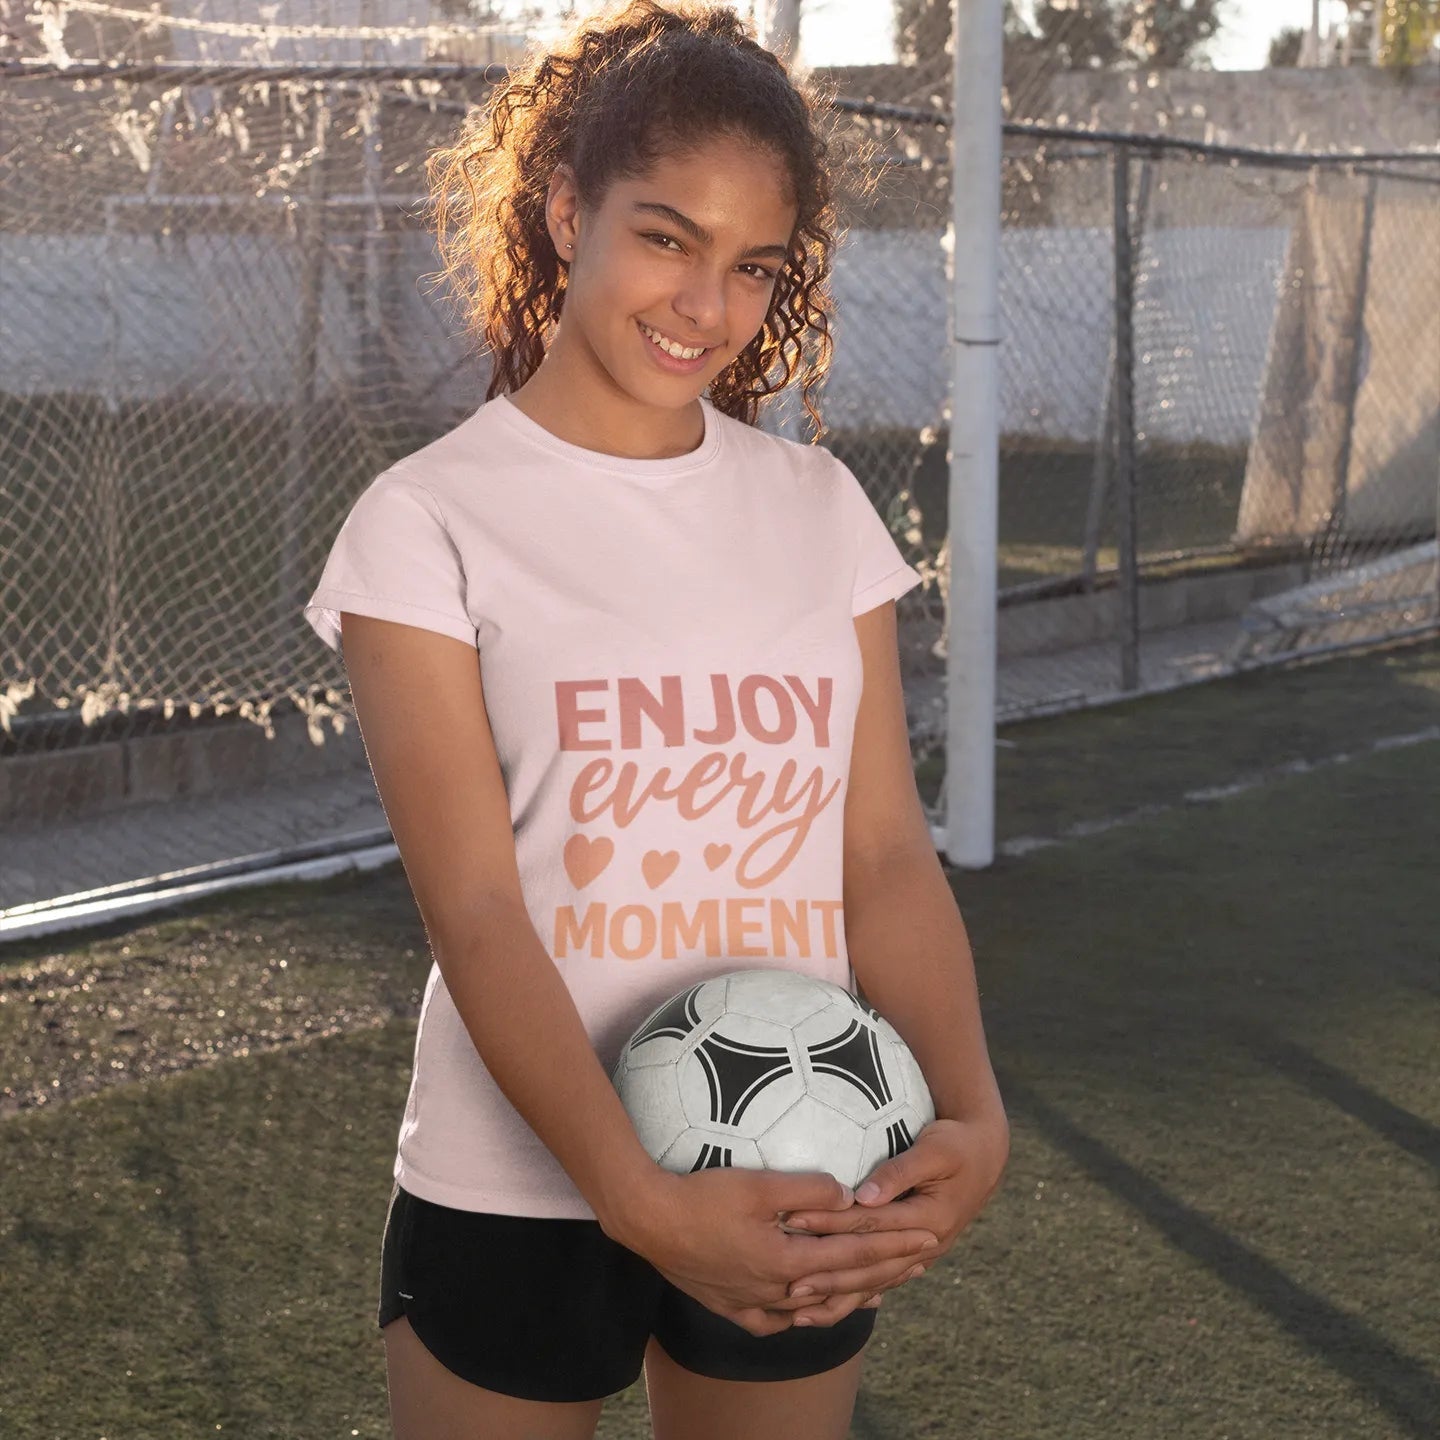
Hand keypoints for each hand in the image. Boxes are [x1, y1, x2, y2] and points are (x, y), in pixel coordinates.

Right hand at [616, 1166, 943, 1338]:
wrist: (647, 1221)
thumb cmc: (701, 1196)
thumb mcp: (758, 1184)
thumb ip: (808, 1190)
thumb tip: (850, 1195)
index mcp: (788, 1262)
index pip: (856, 1254)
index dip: (895, 1245)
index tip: (928, 1236)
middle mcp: (777, 1292)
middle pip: (845, 1282)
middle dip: (889, 1268)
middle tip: (925, 1257)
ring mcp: (754, 1303)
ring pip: (817, 1306)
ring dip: (855, 1292)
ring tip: (886, 1286)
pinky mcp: (732, 1306)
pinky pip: (780, 1319)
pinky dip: (808, 1314)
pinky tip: (817, 1310)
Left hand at [775, 1112, 1009, 1327]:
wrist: (986, 1158)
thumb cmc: (956, 1145)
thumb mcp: (934, 1149)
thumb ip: (900, 1172)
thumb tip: (865, 1194)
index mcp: (929, 1218)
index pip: (869, 1223)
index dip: (830, 1222)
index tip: (792, 1219)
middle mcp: (926, 1245)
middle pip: (868, 1263)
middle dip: (825, 1274)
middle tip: (787, 1284)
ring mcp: (922, 1256)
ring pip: (874, 1283)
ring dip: (836, 1298)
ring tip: (797, 1311)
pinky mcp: (915, 1256)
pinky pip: (882, 1283)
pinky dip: (855, 1298)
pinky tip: (829, 1310)